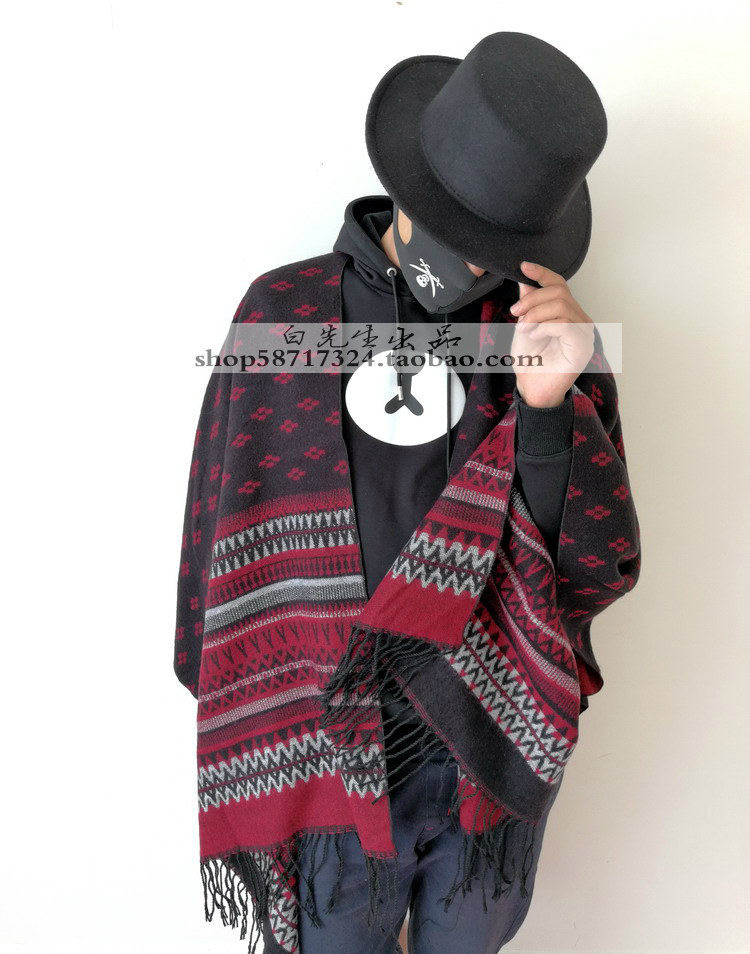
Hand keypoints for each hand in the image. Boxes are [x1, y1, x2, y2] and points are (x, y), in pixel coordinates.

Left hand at [509, 261, 594, 407]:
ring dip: (536, 315)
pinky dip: (545, 327)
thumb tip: (526, 280)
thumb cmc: (531, 362)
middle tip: (516, 314)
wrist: (532, 388)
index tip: (523, 267)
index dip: (542, 273)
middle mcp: (580, 320)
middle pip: (559, 291)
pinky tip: (535, 336)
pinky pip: (564, 323)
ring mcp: (584, 333)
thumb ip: (528, 304)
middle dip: (532, 299)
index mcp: (568, 313)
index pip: (560, 284)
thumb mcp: (525, 326)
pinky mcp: (582, 346)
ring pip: (561, 305)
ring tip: (524, 329)